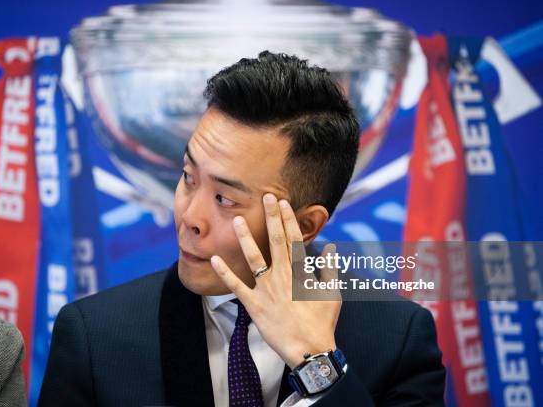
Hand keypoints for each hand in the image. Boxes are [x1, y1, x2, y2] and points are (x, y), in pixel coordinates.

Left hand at [210, 193, 341, 368]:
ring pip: (253, 258)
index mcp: (300, 272)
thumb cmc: (321, 323)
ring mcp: (266, 289)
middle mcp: (282, 276)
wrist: (309, 350)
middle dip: (271, 217)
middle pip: (276, 240)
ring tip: (236, 219)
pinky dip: (225, 273)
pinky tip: (214, 259)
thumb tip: (330, 248)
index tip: (283, 203)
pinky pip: (237, 287)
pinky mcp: (254, 305)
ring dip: (245, 237)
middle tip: (266, 197)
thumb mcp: (332, 294)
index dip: (288, 219)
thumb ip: (329, 269)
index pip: (294, 239)